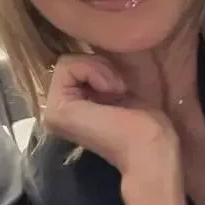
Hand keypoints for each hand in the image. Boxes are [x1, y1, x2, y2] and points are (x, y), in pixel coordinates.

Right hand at [44, 54, 188, 204]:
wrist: (151, 151)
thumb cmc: (147, 127)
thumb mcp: (122, 92)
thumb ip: (103, 78)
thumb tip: (98, 53)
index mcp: (73, 109)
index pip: (75, 66)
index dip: (101, 68)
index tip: (121, 89)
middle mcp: (57, 112)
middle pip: (70, 63)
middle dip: (100, 68)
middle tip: (119, 91)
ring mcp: (53, 112)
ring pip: (67, 62)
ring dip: (100, 70)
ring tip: (116, 93)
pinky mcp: (57, 109)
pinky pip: (67, 65)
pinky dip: (94, 70)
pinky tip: (111, 92)